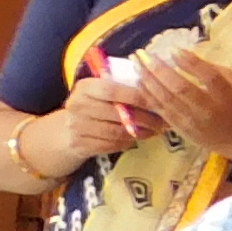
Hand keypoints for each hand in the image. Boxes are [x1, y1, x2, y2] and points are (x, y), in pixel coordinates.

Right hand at [34, 81, 152, 170]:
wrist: (67, 129)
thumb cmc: (95, 104)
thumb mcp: (103, 90)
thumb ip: (123, 86)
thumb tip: (157, 87)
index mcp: (85, 87)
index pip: (113, 91)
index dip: (138, 96)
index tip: (158, 101)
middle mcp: (77, 105)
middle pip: (118, 113)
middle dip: (146, 118)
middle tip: (164, 120)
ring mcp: (76, 126)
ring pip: (117, 132)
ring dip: (141, 132)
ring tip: (156, 130)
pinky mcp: (79, 144)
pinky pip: (111, 144)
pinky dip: (129, 142)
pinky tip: (140, 137)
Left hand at [123, 50, 231, 158]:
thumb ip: (211, 70)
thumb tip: (182, 55)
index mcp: (227, 96)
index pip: (210, 78)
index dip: (192, 64)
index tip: (174, 50)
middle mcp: (208, 109)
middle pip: (181, 88)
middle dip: (160, 70)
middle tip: (143, 54)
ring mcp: (190, 121)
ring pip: (166, 99)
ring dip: (148, 80)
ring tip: (136, 63)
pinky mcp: (178, 128)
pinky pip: (159, 109)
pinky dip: (148, 94)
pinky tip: (139, 81)